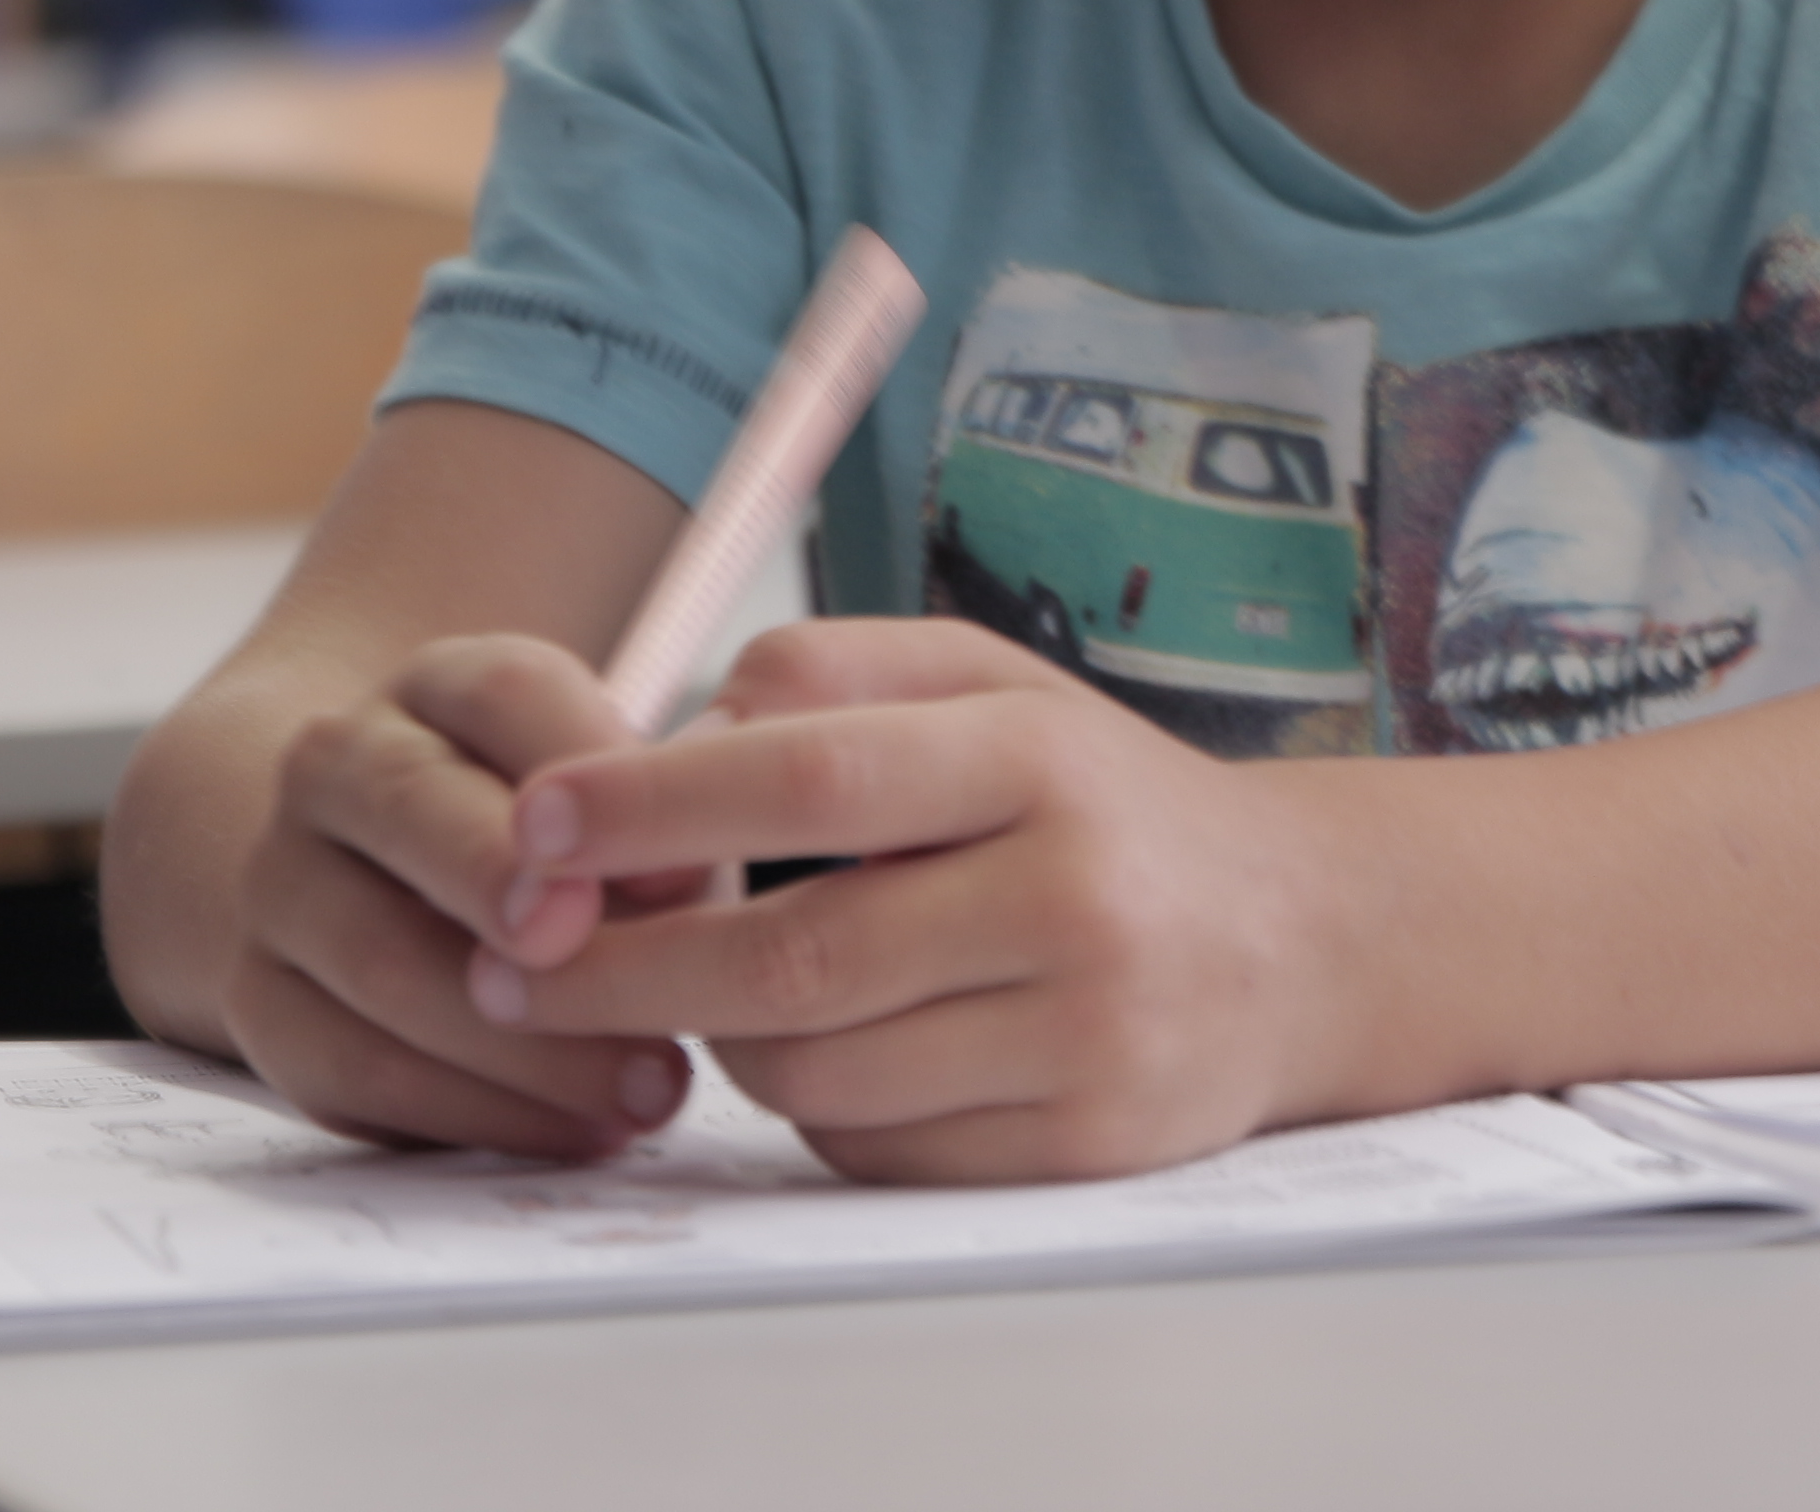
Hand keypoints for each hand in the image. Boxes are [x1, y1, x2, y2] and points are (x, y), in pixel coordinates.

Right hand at [217, 635, 708, 1157]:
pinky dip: (477, 1112)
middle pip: (408, 805)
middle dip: (496, 880)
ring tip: (650, 1086)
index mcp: (438, 687)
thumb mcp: (618, 798)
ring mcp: (283, 887)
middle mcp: (339, 768)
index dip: (586, 769)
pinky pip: (357, 1071)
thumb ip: (661, 821)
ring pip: (383, 960)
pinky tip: (579, 1130)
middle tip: (583, 946)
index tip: (669, 861)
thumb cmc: (558, 841)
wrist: (378, 883)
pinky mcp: (267, 1009)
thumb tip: (681, 878)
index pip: (503, 694)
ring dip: (522, 1037)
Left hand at [473, 619, 1345, 1182]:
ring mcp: (1084, 1033)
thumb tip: (677, 727)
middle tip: (517, 968)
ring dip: (722, 1040)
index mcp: (1036, 755)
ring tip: (708, 992)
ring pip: (815, 1072)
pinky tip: (832, 1055)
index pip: (806, 778)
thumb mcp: (996, 685)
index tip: (532, 826)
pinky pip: (877, 1151)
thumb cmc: (1104, 801)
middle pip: (790, 957)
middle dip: (626, 969)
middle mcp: (1070, 895)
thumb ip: (836, 668)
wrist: (1302, 939)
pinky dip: (818, 1109)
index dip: (649, 806)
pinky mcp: (1083, 1146)